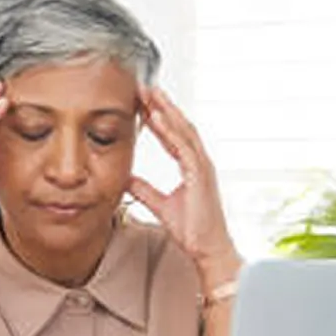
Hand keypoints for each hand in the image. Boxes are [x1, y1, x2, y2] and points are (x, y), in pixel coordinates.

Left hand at [128, 87, 240, 288]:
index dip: (160, 117)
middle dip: (162, 105)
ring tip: (150, 94)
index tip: (144, 102)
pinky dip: (170, 132)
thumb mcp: (161, 206)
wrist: (208, 249)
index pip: (174, 135)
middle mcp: (200, 162)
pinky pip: (183, 148)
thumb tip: (127, 179)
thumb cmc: (193, 230)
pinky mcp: (201, 176)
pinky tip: (158, 118)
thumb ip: (145, 190)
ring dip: (166, 111)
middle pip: (180, 126)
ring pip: (183, 131)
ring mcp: (202, 167)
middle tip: (144, 86)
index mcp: (192, 166)